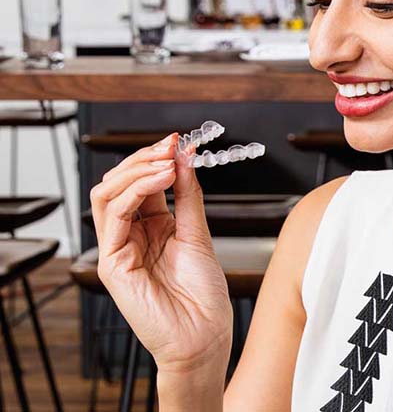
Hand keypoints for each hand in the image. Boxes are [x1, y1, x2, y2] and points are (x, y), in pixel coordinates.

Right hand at [90, 133, 231, 374]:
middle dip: (142, 158)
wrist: (203, 334)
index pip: (140, 182)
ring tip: (166, 162)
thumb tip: (184, 157)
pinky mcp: (111, 264)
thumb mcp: (198, 232)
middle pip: (117, 183)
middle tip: (169, 146)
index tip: (178, 141)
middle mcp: (130, 235)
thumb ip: (188, 196)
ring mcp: (117, 249)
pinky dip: (135, 191)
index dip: (156, 159)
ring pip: (106, 194)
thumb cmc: (203, 293)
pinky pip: (113, 217)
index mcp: (151, 227)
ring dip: (136, 170)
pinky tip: (162, 180)